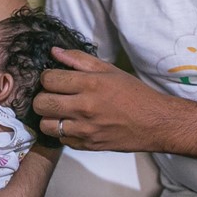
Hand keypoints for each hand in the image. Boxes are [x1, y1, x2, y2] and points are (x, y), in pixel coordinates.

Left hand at [33, 47, 169, 151]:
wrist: (155, 123)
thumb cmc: (133, 93)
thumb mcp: (109, 70)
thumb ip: (79, 59)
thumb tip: (54, 51)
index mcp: (90, 84)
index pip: (49, 79)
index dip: (47, 77)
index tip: (53, 78)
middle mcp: (84, 107)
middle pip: (41, 103)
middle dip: (42, 97)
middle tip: (52, 95)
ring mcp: (85, 129)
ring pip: (46, 124)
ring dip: (49, 117)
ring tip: (60, 111)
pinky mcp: (87, 146)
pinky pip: (61, 139)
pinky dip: (63, 132)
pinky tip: (73, 124)